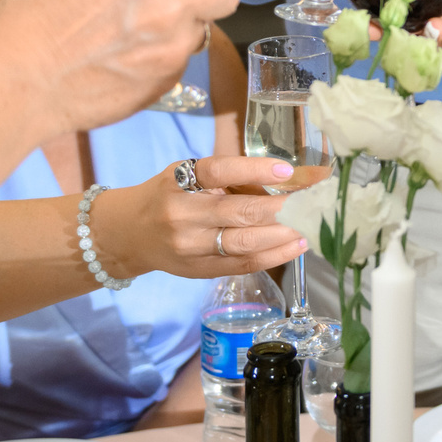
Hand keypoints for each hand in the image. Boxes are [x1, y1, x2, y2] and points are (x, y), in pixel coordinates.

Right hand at [0, 0, 240, 130]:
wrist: (16, 86)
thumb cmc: (26, 24)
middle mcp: (168, 2)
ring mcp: (171, 47)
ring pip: (203, 30)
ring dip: (185, 26)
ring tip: (144, 31)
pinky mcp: (165, 82)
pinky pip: (179, 61)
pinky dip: (164, 57)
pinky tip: (128, 59)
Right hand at [92, 157, 330, 280]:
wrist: (127, 233)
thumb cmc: (167, 195)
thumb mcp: (186, 175)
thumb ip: (227, 178)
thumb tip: (285, 180)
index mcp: (179, 181)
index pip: (219, 172)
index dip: (254, 170)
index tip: (287, 171)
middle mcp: (182, 214)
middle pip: (239, 212)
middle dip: (283, 208)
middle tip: (314, 201)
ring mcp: (190, 247)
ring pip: (244, 243)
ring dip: (283, 235)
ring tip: (310, 226)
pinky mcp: (198, 270)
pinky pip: (241, 264)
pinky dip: (273, 256)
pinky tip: (295, 246)